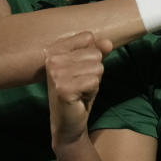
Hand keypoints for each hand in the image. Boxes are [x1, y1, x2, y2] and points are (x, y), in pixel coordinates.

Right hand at [46, 32, 112, 149]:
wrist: (68, 122)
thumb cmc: (78, 92)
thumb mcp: (89, 68)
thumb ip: (97, 51)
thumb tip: (108, 43)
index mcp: (55, 50)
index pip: (88, 37)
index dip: (91, 56)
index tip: (79, 71)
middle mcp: (52, 59)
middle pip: (95, 54)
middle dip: (94, 71)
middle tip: (80, 84)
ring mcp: (56, 74)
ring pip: (97, 67)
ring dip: (93, 82)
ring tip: (80, 90)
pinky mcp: (63, 88)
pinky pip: (94, 81)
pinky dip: (92, 91)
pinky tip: (80, 98)